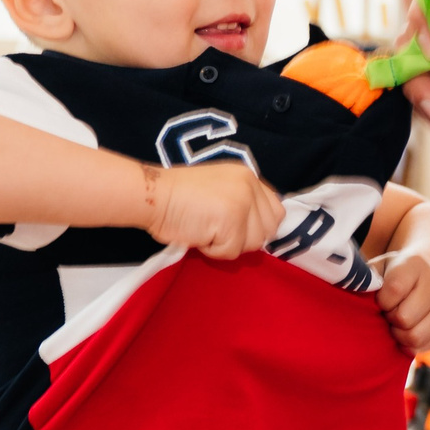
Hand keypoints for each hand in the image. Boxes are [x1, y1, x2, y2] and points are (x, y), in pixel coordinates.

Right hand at [142, 160, 282, 259]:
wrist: (153, 195)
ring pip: (252, 244)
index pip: (275, 211)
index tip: (237, 230)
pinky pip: (231, 252)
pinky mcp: (231, 220)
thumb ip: (242, 203)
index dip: (257, 227)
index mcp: (248, 176)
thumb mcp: (219, 189)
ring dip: (227, 245)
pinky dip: (213, 251)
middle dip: (243, 238)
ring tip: (204, 229)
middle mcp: (249, 185)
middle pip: (268, 231)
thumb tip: (258, 232)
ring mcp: (242, 202)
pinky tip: (198, 234)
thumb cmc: (177, 196)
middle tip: (215, 229)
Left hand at [372, 247, 429, 352]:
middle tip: (388, 313)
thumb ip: (365, 279)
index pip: (395, 290)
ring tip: (396, 324)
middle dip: (391, 320)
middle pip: (406, 318)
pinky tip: (407, 331)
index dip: (382, 302)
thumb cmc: (394, 273)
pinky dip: (412, 345)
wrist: (429, 272)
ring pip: (417, 336)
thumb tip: (358, 293)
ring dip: (400, 335)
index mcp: (415, 265)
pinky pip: (427, 346)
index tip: (381, 300)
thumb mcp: (378, 267)